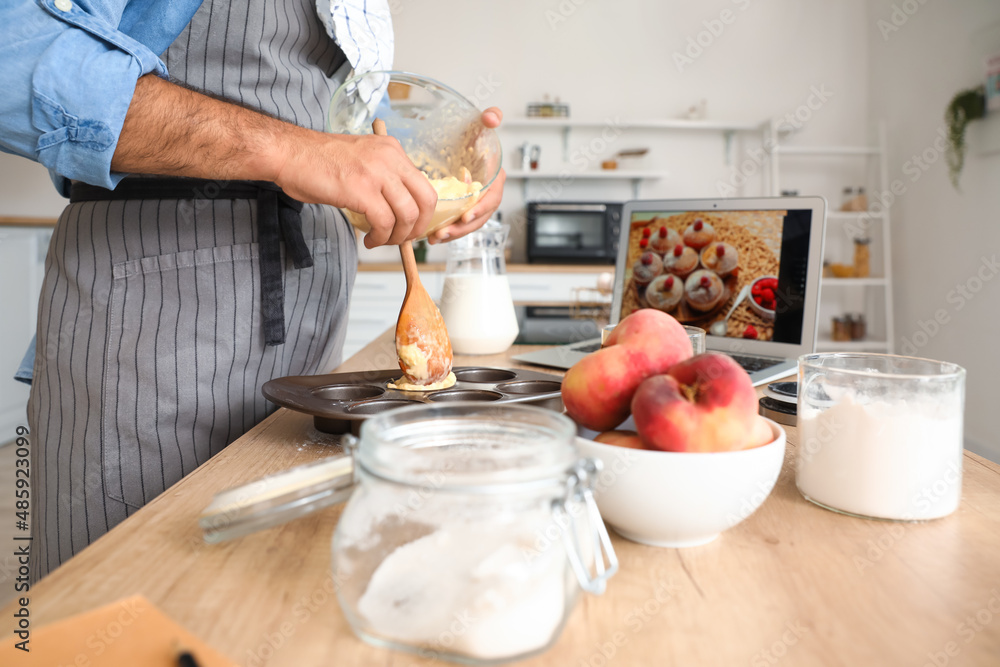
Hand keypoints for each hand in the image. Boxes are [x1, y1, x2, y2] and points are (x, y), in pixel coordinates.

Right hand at [273, 128, 437, 247]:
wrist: (288, 153)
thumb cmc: (317, 161)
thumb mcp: (362, 160)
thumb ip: (384, 178)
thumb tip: (399, 208)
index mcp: (392, 150)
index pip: (424, 185)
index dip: (422, 213)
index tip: (411, 227)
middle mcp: (389, 157)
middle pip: (426, 201)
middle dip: (417, 228)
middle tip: (403, 240)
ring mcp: (376, 172)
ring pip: (408, 214)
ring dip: (398, 236)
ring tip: (381, 241)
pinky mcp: (361, 189)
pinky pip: (384, 222)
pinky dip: (380, 237)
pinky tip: (369, 240)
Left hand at [428, 106, 505, 244]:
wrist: (457, 143)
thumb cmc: (470, 136)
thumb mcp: (478, 125)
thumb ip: (489, 118)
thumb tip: (492, 117)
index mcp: (495, 178)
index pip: (493, 198)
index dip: (481, 209)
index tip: (465, 216)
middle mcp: (488, 193)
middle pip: (480, 217)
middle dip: (463, 228)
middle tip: (445, 232)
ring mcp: (475, 203)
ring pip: (468, 224)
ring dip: (453, 233)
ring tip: (436, 237)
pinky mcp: (464, 208)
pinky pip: (459, 224)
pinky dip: (448, 231)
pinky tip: (433, 236)